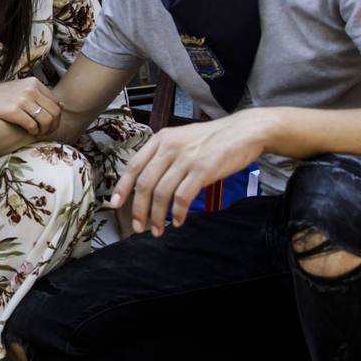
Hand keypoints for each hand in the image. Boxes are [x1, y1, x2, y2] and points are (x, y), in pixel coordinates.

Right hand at [0, 76, 61, 139]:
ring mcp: (22, 99)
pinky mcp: (13, 110)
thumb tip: (62, 105)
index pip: (56, 102)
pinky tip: (29, 132)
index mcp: (33, 82)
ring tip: (38, 133)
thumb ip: (39, 95)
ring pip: (46, 120)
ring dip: (44, 130)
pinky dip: (34, 132)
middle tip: (46, 132)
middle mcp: (30, 89)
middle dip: (53, 125)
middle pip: (55, 112)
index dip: (57, 117)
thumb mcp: (21, 90)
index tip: (50, 124)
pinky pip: (33, 125)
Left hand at [110, 111, 270, 235]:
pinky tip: (178, 221)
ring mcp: (185, 159)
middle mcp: (169, 148)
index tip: (115, 204)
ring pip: (161, 193)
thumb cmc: (214, 138)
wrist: (245, 131)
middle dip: (139, 209)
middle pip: (145, 184)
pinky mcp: (202, 170)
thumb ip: (164, 155)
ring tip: (158, 229)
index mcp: (161, 139)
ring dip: (157, 216)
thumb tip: (148, 182)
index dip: (122, 187)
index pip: (134, 165)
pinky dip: (178, 213)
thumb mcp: (182, 138)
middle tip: (139, 226)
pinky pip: (182, 197)